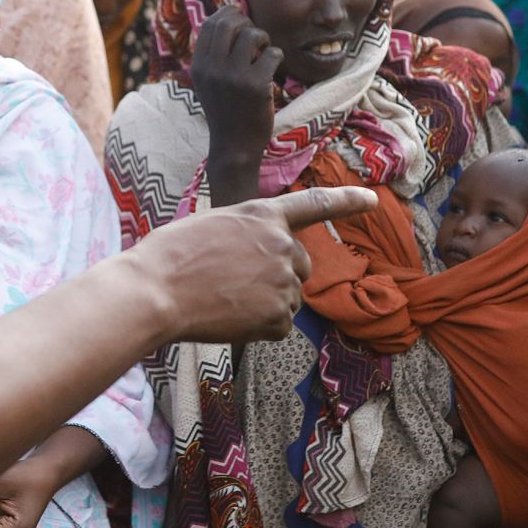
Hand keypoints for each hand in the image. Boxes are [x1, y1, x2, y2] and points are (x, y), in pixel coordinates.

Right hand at [139, 185, 377, 345]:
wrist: (155, 291)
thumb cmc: (169, 257)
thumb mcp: (212, 226)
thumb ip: (246, 237)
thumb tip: (256, 266)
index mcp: (262, 214)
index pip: (315, 204)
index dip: (346, 201)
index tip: (372, 200)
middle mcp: (282, 244)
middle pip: (301, 266)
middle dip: (279, 276)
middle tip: (235, 284)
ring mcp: (284, 281)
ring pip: (289, 298)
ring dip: (265, 303)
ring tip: (223, 300)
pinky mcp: (279, 316)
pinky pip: (279, 325)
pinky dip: (258, 328)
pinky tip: (228, 318)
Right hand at [189, 4, 279, 172]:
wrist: (234, 146)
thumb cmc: (226, 111)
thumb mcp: (208, 83)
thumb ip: (212, 55)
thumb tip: (228, 19)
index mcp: (199, 66)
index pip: (208, 25)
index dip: (226, 14)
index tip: (239, 14)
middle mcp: (213, 69)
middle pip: (228, 23)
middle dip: (246, 22)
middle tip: (255, 35)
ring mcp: (234, 76)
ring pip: (252, 35)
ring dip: (263, 38)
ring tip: (265, 51)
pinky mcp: (257, 85)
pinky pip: (272, 53)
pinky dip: (277, 56)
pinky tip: (274, 68)